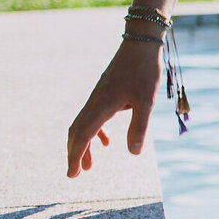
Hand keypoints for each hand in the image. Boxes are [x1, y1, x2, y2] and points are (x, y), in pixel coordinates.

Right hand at [66, 40, 162, 176]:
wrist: (140, 44)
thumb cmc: (145, 71)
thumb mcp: (147, 101)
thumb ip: (139, 127)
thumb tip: (133, 152)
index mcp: (102, 106)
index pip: (83, 136)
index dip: (75, 156)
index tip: (71, 174)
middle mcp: (95, 102)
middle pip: (77, 132)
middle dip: (74, 154)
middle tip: (75, 174)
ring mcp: (98, 97)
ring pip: (83, 124)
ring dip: (83, 145)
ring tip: (88, 165)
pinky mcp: (104, 93)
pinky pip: (92, 116)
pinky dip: (94, 132)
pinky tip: (105, 141)